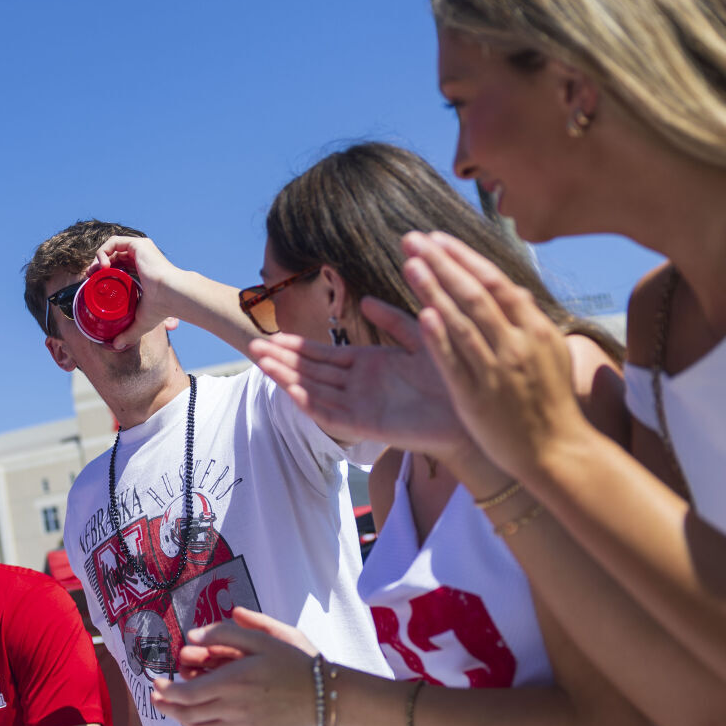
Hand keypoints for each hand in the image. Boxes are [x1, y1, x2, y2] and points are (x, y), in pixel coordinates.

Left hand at [90, 235, 186, 350]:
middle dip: (97, 265)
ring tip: (94, 273)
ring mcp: (139, 249)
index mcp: (141, 270)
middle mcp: (140, 257)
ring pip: (111, 248)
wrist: (171, 294)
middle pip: (112, 256)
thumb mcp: (141, 321)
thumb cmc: (161, 307)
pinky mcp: (137, 244)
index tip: (93, 283)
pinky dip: (103, 251)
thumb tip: (116, 346)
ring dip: (98, 258)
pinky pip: (114, 242)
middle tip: (89, 277)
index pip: (117, 267)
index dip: (102, 273)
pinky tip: (102, 266)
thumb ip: (128, 332)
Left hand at [151, 607, 317, 725]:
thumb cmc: (293, 662)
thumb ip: (225, 632)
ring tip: (173, 710)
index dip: (165, 691)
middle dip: (167, 706)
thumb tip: (193, 636)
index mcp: (233, 681)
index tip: (156, 683)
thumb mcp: (262, 638)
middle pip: (188, 713)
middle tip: (155, 698)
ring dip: (181, 720)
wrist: (324, 696)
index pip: (186, 693)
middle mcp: (234, 707)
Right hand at [248, 297, 474, 459]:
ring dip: (286, 376)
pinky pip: (330, 413)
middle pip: (310, 372)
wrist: (472, 412)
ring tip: (260, 360)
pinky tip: (288, 388)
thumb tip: (364, 300)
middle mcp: (357, 386)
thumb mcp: (420, 337)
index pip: (322, 355)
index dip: (295, 347)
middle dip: (281, 360)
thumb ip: (393, 320)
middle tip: (252, 346)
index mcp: (367, 365)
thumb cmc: (451, 377)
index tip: (270, 335)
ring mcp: (359, 406)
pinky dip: (308, 401)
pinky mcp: (367, 425)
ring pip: (313, 389)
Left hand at [400, 232, 586, 480]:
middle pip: (474, 293)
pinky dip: (440, 336)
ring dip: (433, 290)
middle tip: (412, 239)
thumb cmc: (550, 400)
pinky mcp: (477, 396)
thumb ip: (529, 319)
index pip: (494, 281)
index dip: (463, 258)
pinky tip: (422, 313)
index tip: (436, 239)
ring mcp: (496, 369)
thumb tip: (514, 288)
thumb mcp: (550, 352)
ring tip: (408, 264)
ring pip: (461, 321)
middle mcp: (516, 343)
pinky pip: (455, 361)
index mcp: (534, 328)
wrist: (557, 450)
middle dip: (441, 263)